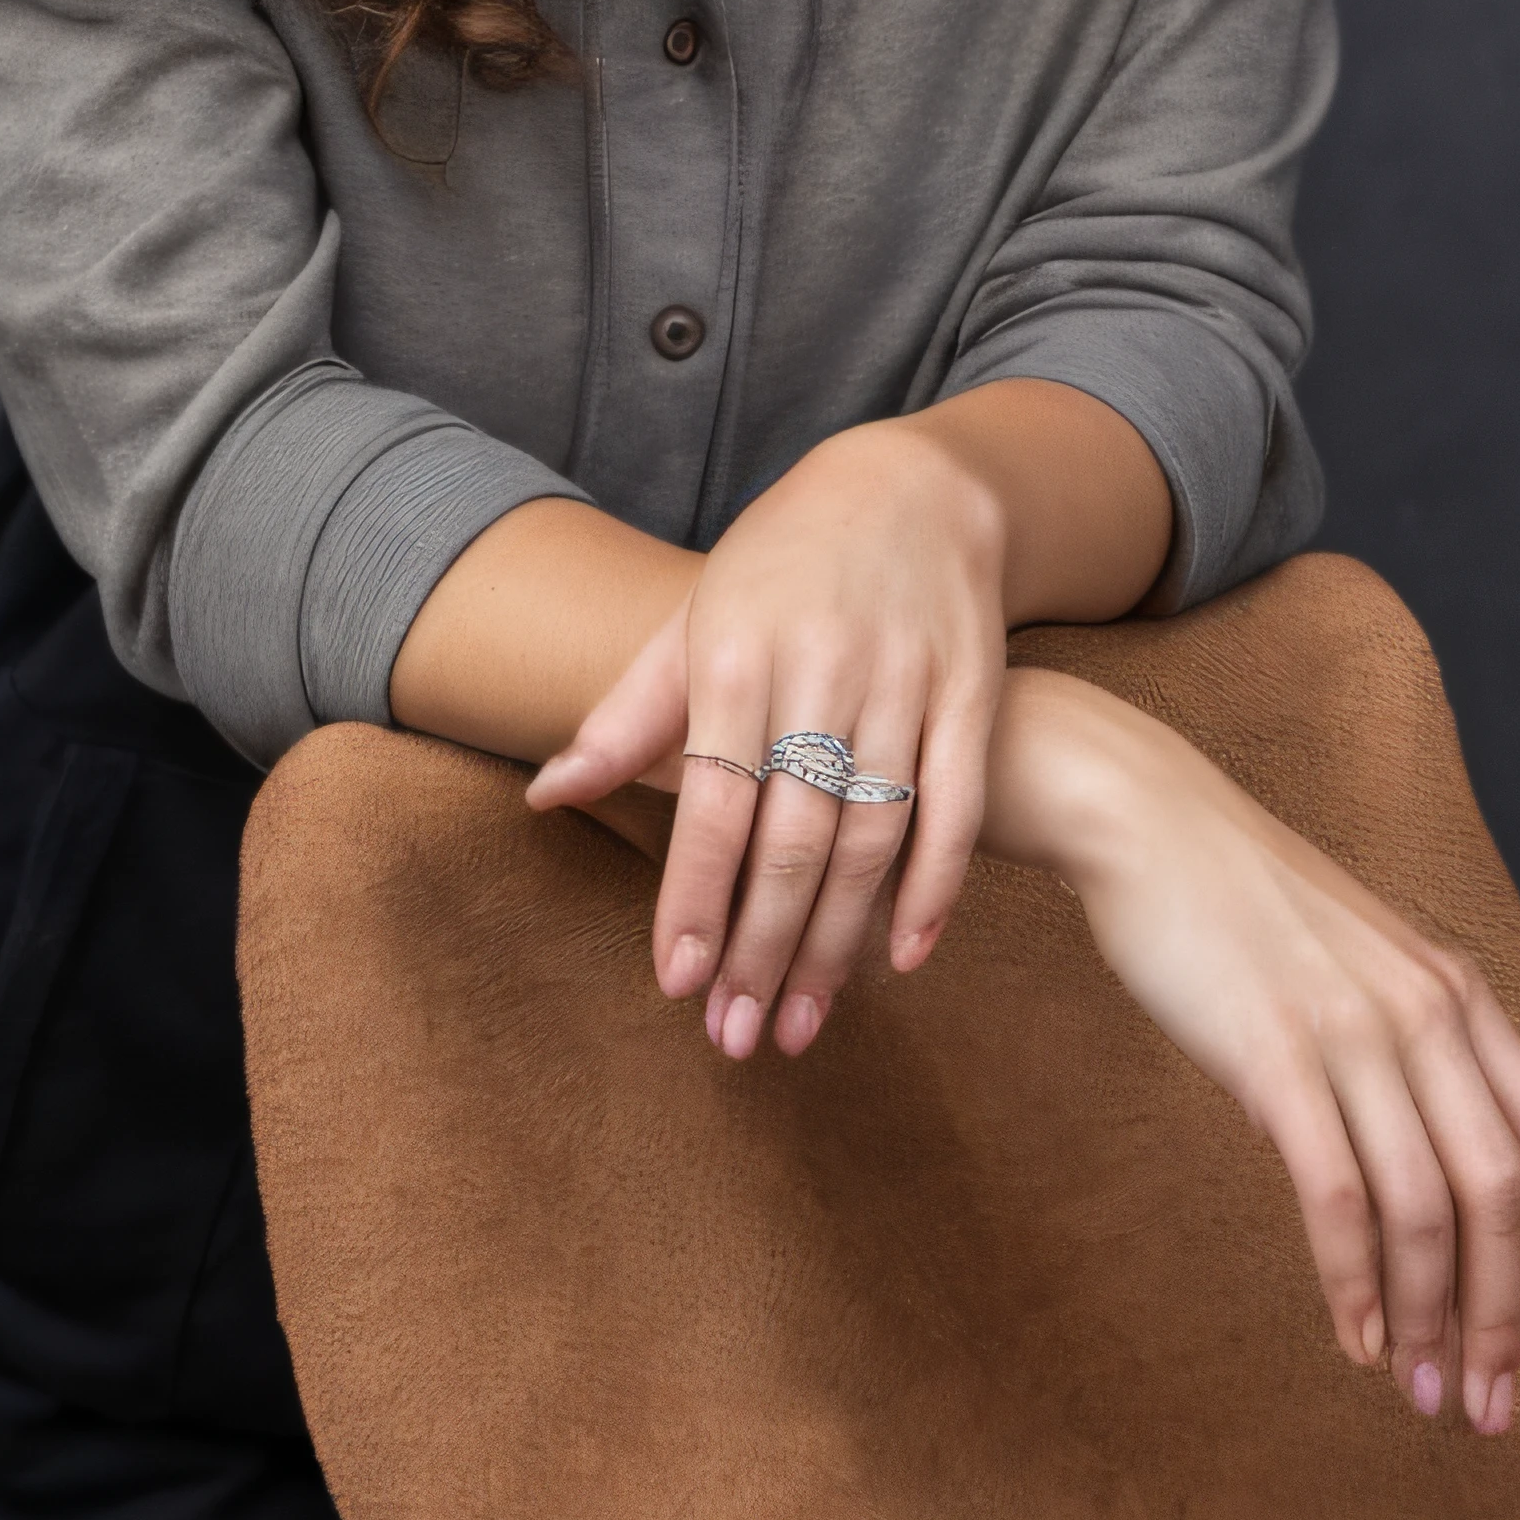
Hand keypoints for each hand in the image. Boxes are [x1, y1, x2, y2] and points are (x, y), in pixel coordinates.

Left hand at [528, 418, 1011, 1060]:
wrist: (916, 485)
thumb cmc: (783, 563)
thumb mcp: (696, 618)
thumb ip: (628, 714)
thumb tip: (547, 794)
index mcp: (736, 652)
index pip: (710, 800)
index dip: (694, 895)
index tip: (675, 980)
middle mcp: (822, 668)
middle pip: (791, 836)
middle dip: (761, 947)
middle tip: (736, 1034)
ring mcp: (905, 680)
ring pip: (871, 836)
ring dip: (837, 942)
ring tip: (803, 1021)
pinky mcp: (973, 691)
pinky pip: (956, 806)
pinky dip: (934, 888)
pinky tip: (903, 957)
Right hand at [991, 669, 1519, 1433]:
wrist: (1147, 819)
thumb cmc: (1241, 906)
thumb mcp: (1354, 970)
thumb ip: (1400, 1057)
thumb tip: (1407, 1179)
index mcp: (1456, 996)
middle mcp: (1427, 1014)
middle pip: (1501, 1197)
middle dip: (1504, 1318)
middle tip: (1492, 1410)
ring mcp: (1355, 1032)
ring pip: (1426, 1210)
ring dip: (1428, 1320)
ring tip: (1418, 1392)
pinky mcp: (1276, 1053)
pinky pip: (1338, 1194)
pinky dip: (1354, 1282)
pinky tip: (1353, 1337)